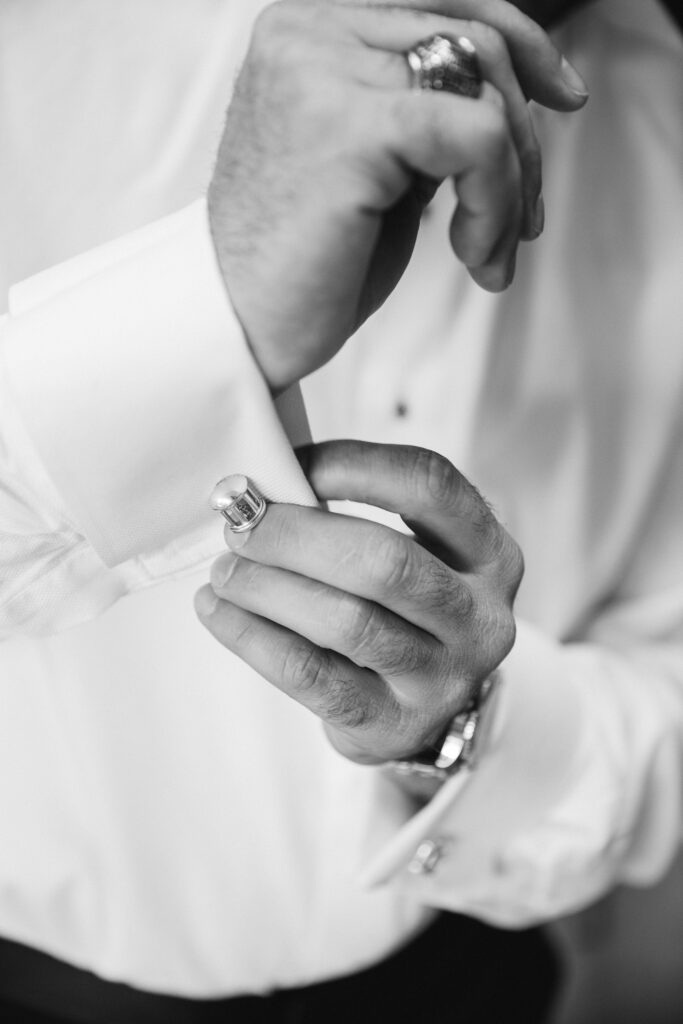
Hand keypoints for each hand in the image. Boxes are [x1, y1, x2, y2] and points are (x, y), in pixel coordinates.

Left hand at [195, 441, 523, 765]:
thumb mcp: (415, 554)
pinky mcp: (394, 724)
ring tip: (223, 569)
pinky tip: (217, 610)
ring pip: (348, 623)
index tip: (290, 462)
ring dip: (268, 587)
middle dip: (297, 535)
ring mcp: (444, 678)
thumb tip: (259, 484)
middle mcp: (482, 617)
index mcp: (491, 554)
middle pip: (386, 562)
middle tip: (239, 522)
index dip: (355, 464)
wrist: (419, 709)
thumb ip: (358, 515)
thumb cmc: (402, 611)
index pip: (430, 487)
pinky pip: (311, 675)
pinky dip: (252, 636)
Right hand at [208, 0, 587, 392]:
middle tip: (524, 218)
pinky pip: (477, 137)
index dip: (518, 38)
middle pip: (473, 36)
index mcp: (307, 27)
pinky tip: (475, 256)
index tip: (562, 95)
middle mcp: (309, 29)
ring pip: (484, 85)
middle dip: (524, 135)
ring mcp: (324, 68)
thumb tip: (514, 96)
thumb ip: (423, 109)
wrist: (240, 328)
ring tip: (490, 250)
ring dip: (513, 178)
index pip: (439, 0)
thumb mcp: (373, 162)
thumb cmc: (303, 263)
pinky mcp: (351, 125)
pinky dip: (496, 201)